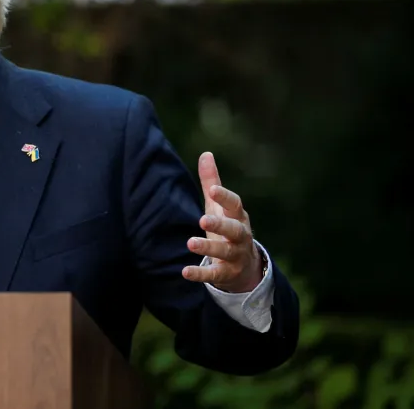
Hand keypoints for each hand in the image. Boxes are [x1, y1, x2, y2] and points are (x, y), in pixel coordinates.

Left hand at [181, 152, 262, 293]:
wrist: (244, 265)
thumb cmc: (227, 227)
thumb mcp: (219, 206)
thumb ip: (212, 182)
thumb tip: (205, 153)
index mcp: (238, 216)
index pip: (235, 205)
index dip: (225, 197)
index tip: (213, 190)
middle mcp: (240, 236)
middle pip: (234, 229)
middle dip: (220, 224)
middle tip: (202, 220)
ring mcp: (236, 255)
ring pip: (226, 251)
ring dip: (209, 248)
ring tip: (190, 243)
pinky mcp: (227, 273)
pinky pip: (215, 275)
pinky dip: (201, 274)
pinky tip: (185, 272)